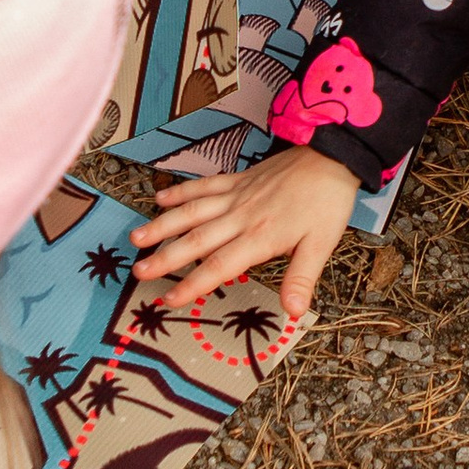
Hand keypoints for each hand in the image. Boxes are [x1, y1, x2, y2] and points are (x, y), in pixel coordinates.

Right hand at [131, 143, 357, 320]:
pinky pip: (203, 186)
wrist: (331, 156)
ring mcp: (236, 195)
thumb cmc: (326, 202)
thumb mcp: (321, 245)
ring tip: (136, 239)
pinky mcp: (238, 180)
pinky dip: (181, 193)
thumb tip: (293, 311)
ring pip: (192, 212)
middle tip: (139, 273)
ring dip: (163, 225)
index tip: (171, 299)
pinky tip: (160, 199)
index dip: (194, 284)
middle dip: (166, 258)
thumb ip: (301, 278)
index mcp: (260, 236)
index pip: (220, 266)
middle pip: (197, 240)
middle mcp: (241, 216)